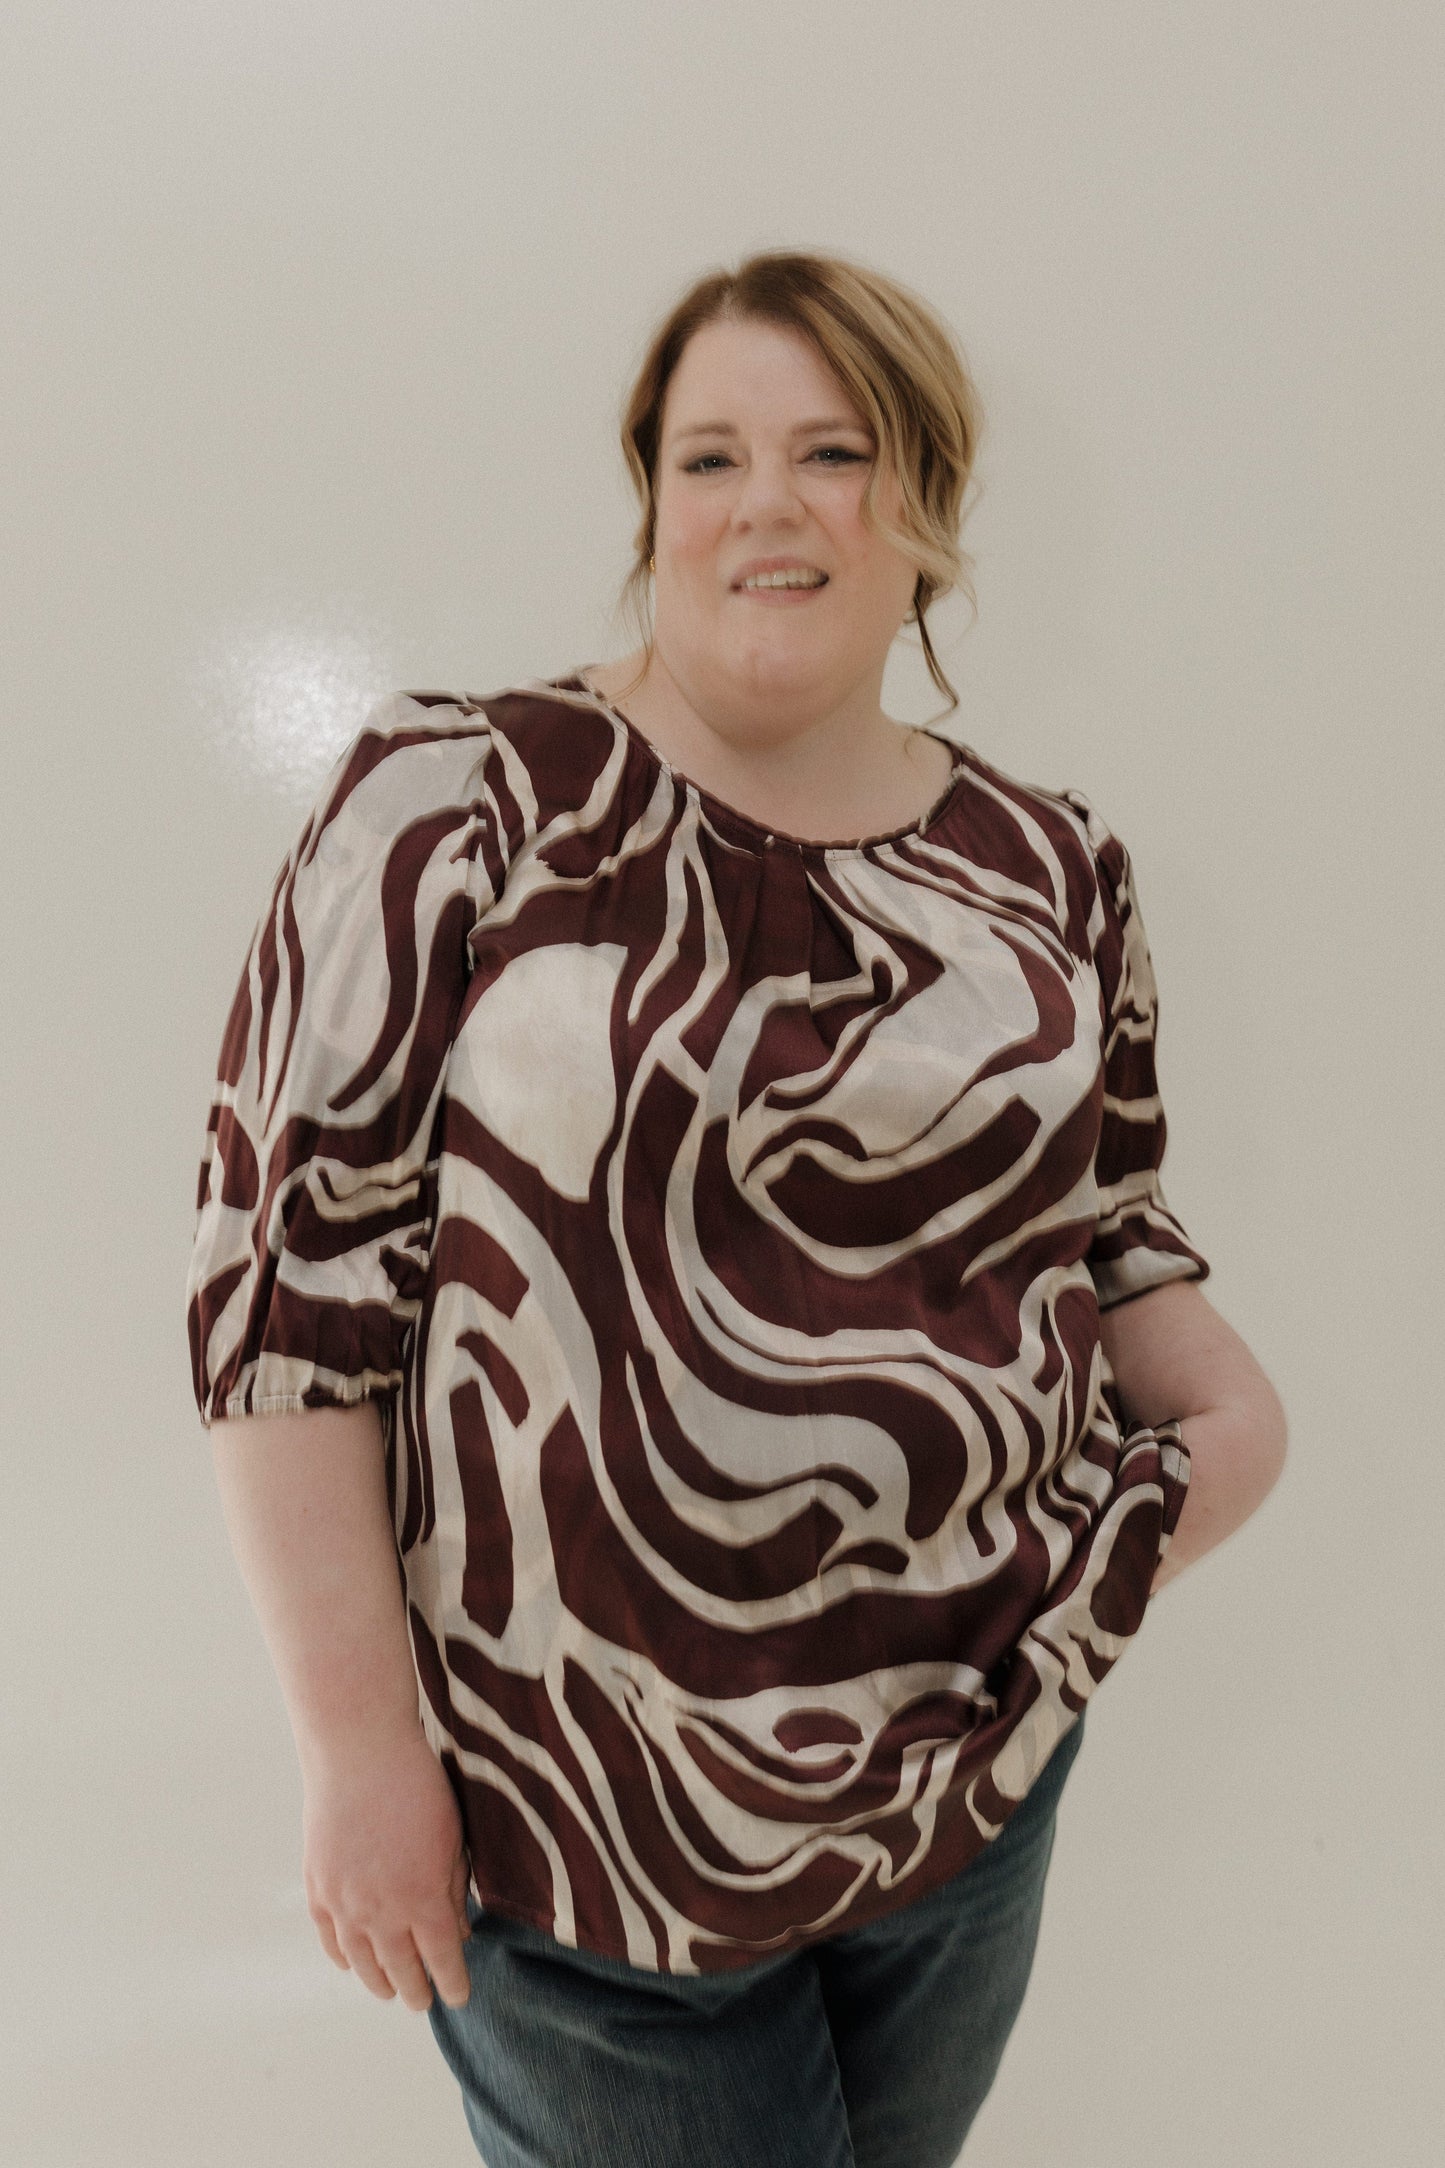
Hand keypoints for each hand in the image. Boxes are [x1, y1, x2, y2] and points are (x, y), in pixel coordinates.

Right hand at [299, 1722, 472, 2010]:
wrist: (359, 1754)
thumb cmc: (417, 1787)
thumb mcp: (453, 1838)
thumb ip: (453, 1889)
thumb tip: (458, 1930)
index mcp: (423, 1900)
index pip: (441, 1960)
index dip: (452, 1983)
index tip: (458, 1996)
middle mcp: (381, 1912)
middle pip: (401, 1970)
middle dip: (416, 1991)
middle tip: (424, 2002)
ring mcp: (343, 1904)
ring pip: (362, 1963)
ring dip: (378, 1982)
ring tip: (389, 1992)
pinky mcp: (318, 1889)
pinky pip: (330, 1939)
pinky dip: (342, 1957)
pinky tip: (352, 1964)